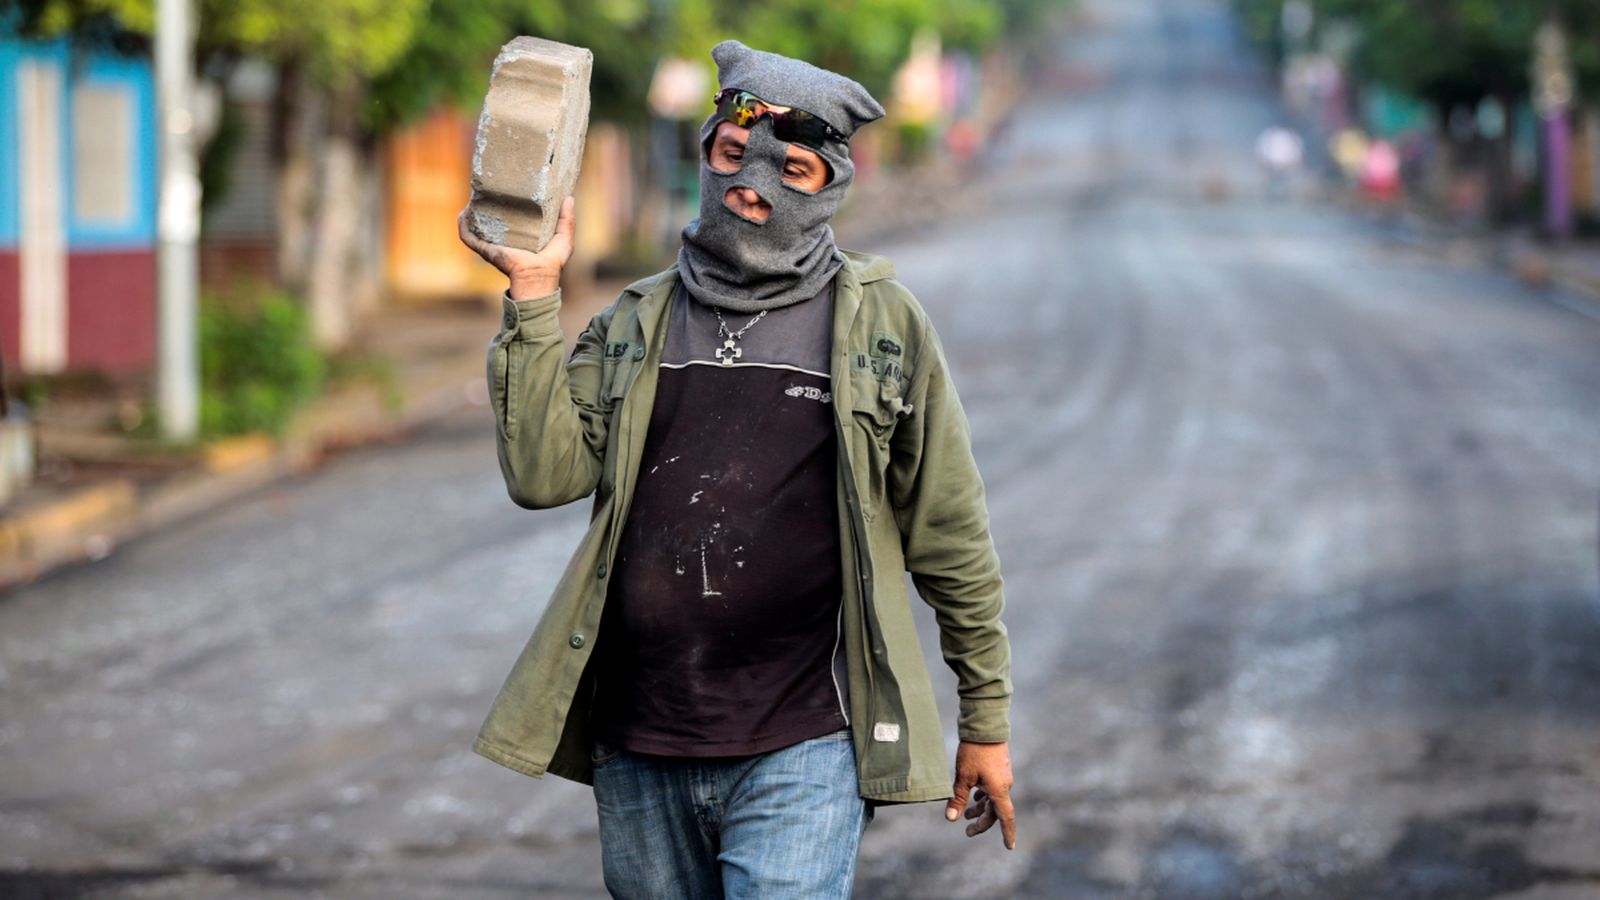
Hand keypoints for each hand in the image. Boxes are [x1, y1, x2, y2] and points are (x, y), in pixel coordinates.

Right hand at [457, 195, 575, 298]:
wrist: (537, 276)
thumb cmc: (552, 263)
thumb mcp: (564, 238)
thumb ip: (568, 220)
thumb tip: (569, 198)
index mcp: (522, 237)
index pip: (513, 219)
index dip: (510, 205)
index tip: (509, 189)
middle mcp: (505, 240)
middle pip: (492, 221)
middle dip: (488, 206)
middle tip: (489, 189)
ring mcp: (493, 245)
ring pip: (476, 227)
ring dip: (471, 215)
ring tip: (473, 198)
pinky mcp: (486, 249)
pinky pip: (468, 237)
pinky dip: (462, 226)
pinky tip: (462, 213)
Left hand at [945, 740, 1015, 849]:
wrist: (985, 725)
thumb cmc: (974, 751)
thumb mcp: (963, 776)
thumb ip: (958, 798)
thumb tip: (951, 818)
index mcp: (998, 790)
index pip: (1005, 818)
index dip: (1007, 834)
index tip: (1009, 847)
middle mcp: (1004, 785)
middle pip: (995, 811)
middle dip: (981, 821)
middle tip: (967, 831)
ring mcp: (1003, 776)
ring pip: (993, 799)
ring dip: (980, 808)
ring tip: (966, 815)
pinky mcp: (999, 768)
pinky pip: (993, 789)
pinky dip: (983, 796)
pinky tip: (974, 796)